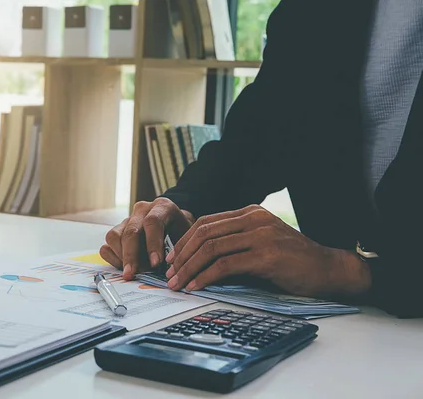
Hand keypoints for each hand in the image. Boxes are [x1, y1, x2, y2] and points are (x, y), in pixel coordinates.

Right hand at [100, 198, 194, 279]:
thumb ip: (179, 251)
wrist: (174, 225)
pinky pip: (106, 247)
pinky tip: (126, 268)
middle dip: (132, 256)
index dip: (153, 244)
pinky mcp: (116, 232)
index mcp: (162, 207)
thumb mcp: (187, 238)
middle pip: (131, 231)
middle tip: (134, 274)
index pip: (153, 222)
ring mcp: (126, 220)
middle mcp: (141, 210)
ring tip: (134, 272)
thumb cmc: (182, 233)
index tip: (155, 263)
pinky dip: (113, 260)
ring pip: (114, 236)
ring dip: (122, 258)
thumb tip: (171, 274)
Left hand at [165, 205, 371, 297]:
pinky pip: (226, 265)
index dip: (184, 240)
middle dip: (181, 254)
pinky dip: (206, 276)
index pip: (206, 222)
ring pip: (211, 248)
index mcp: (250, 213)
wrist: (329, 269)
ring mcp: (260, 235)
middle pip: (204, 233)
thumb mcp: (261, 243)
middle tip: (169, 273)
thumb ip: (236, 243)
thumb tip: (199, 260)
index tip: (171, 258)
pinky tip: (196, 286)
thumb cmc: (293, 260)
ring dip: (189, 267)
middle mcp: (254, 219)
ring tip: (177, 283)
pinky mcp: (266, 256)